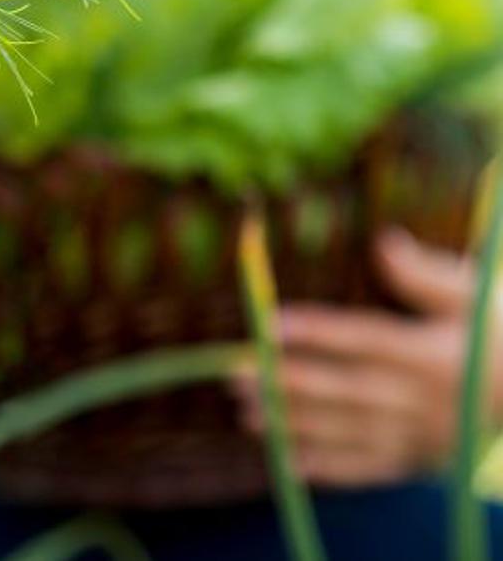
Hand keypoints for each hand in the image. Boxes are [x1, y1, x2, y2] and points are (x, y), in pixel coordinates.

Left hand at [232, 227, 498, 487]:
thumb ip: (427, 276)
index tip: (269, 324)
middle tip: (235, 376)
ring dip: (296, 426)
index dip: (316, 332)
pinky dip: (329, 469)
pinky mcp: (422, 460)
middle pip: (346, 390)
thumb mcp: (476, 296)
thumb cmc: (502, 334)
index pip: (365, 340)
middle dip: (288, 384)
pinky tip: (288, 463)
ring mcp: (422, 435)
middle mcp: (425, 400)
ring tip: (247, 416)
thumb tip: (383, 241)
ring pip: (350, 432)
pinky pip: (371, 469)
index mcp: (434, 354)